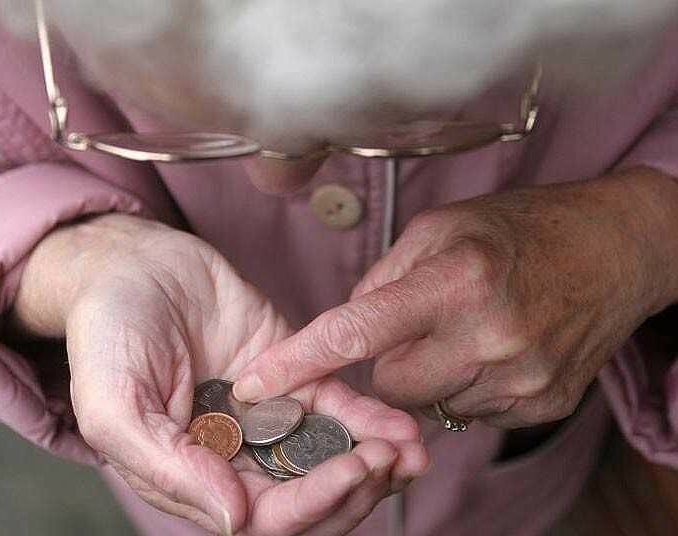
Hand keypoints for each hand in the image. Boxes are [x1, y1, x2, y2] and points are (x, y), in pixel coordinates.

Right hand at [13, 214, 427, 534]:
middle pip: (306, 502)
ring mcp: (266, 420)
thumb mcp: (113, 405)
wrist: (130, 263)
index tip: (349, 471)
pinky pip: (336, 410)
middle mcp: (234, 459)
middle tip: (389, 461)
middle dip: (353, 490)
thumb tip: (234, 519)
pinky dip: (371, 421)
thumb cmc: (107, 333)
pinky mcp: (291, 378)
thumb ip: (168, 466)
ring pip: (329, 463)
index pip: (263, 519)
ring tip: (411, 450)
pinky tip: (401, 425)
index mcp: (192, 478)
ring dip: (374, 465)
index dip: (310, 506)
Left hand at [234, 168, 677, 427]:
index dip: (298, 361)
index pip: (356, 332)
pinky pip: (470, 415)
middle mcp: (490, 336)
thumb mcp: (443, 227)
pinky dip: (465, 387)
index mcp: (456, 281)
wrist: (615, 250)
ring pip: (427, 405)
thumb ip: (383, 277)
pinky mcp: (541, 405)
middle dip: (386, 360)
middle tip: (417, 323)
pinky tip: (491, 349)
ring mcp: (521, 378)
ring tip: (463, 330)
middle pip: (388, 385)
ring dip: (428, 375)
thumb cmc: (521, 229)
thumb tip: (341, 326)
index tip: (255, 383)